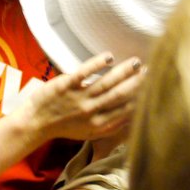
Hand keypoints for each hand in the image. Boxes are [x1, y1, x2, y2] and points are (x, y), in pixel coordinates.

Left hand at [20, 52, 141, 143]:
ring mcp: (78, 98)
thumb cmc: (64, 126)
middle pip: (119, 96)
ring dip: (122, 72)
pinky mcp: (65, 86)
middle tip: (151, 70)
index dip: (141, 98)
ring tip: (136, 62)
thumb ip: (110, 126)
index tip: (155, 87)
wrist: (35, 123)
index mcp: (99, 125)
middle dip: (137, 84)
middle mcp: (91, 112)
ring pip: (105, 84)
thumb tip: (132, 117)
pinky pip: (83, 73)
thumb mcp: (89, 133)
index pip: (125, 110)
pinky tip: (109, 57)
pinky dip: (96, 65)